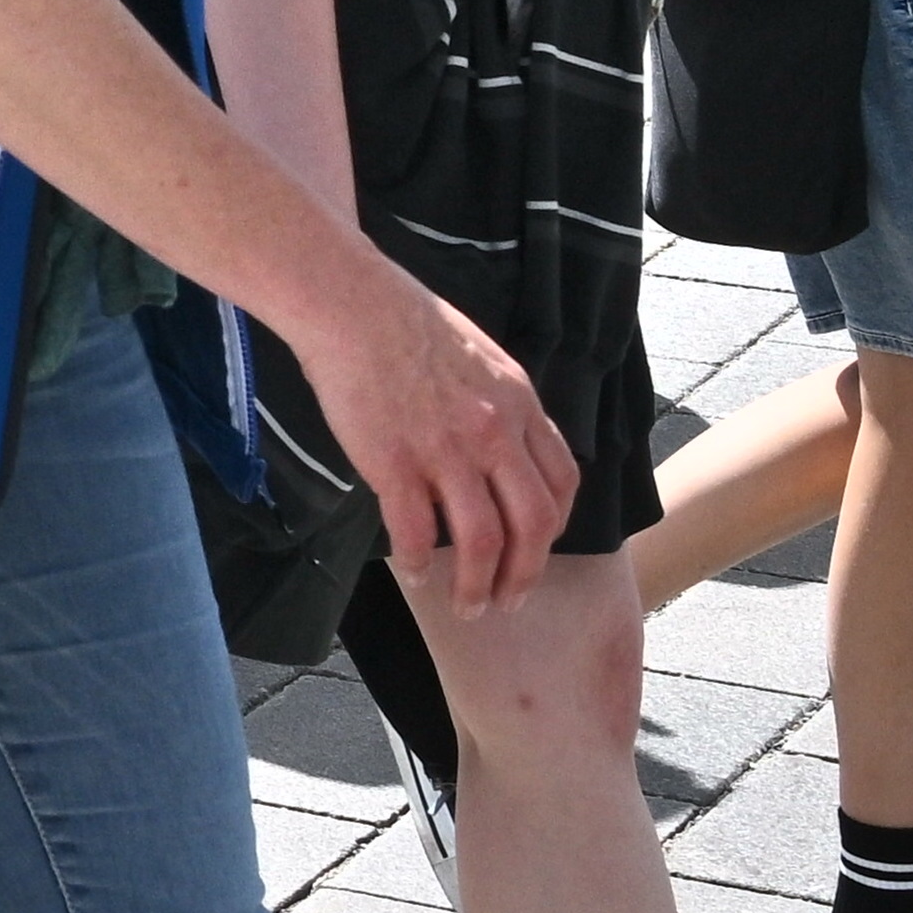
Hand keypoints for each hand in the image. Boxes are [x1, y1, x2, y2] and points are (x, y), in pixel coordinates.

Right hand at [297, 275, 570, 619]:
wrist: (352, 305)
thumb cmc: (405, 321)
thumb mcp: (481, 358)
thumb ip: (500, 405)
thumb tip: (501, 448)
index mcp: (520, 406)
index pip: (560, 482)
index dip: (552, 526)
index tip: (535, 547)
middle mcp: (494, 434)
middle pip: (532, 524)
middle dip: (524, 573)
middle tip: (509, 600)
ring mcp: (447, 452)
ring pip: (481, 541)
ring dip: (477, 585)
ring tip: (468, 606)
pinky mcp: (396, 464)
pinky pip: (415, 531)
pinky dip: (419, 563)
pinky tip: (415, 574)